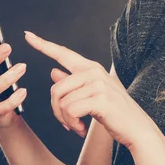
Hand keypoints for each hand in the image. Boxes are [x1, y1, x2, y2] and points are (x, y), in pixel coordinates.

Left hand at [24, 30, 158, 149]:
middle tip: (67, 124)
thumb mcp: (92, 96)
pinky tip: (81, 130)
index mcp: (91, 68)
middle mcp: (94, 72)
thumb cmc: (115, 114)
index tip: (27, 35)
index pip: (63, 53)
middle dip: (56, 111)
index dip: (43, 45)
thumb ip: (72, 84)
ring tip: (77, 127)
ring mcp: (98, 84)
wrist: (137, 129)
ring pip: (62, 102)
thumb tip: (53, 72)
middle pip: (56, 88)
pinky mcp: (100, 99)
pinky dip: (72, 124)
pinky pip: (70, 111)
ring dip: (66, 120)